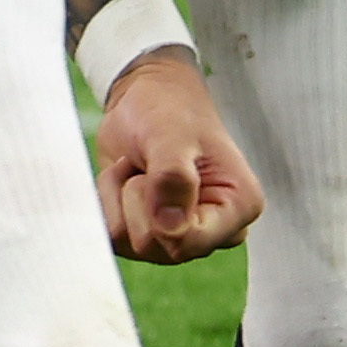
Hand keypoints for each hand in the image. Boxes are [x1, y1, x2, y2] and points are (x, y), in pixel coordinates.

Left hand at [93, 49, 263, 264]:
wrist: (146, 100)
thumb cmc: (170, 111)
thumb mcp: (171, 134)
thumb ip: (173, 178)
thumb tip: (169, 230)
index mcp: (238, 208)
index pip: (190, 242)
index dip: (158, 215)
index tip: (158, 172)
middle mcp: (212, 232)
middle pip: (154, 246)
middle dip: (138, 198)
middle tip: (151, 164)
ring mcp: (178, 237)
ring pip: (127, 244)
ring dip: (120, 196)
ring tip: (140, 167)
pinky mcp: (147, 235)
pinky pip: (109, 237)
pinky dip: (108, 201)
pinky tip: (127, 178)